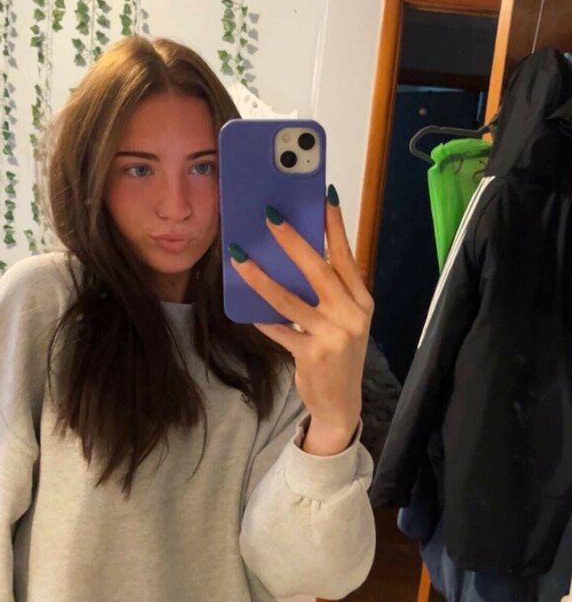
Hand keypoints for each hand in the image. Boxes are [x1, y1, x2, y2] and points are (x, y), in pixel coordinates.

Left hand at [228, 187, 373, 455]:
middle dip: (294, 241)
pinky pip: (280, 330)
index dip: (336, 227)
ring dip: (262, 278)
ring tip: (240, 258)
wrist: (342, 404)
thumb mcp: (345, 321)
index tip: (324, 198)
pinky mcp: (312, 355)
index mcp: (362, 301)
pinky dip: (263, 320)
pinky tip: (247, 311)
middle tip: (271, 217)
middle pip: (320, 271)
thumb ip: (330, 292)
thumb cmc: (339, 354)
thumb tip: (298, 255)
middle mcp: (352, 315)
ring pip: (291, 300)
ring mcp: (334, 335)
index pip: (347, 256)